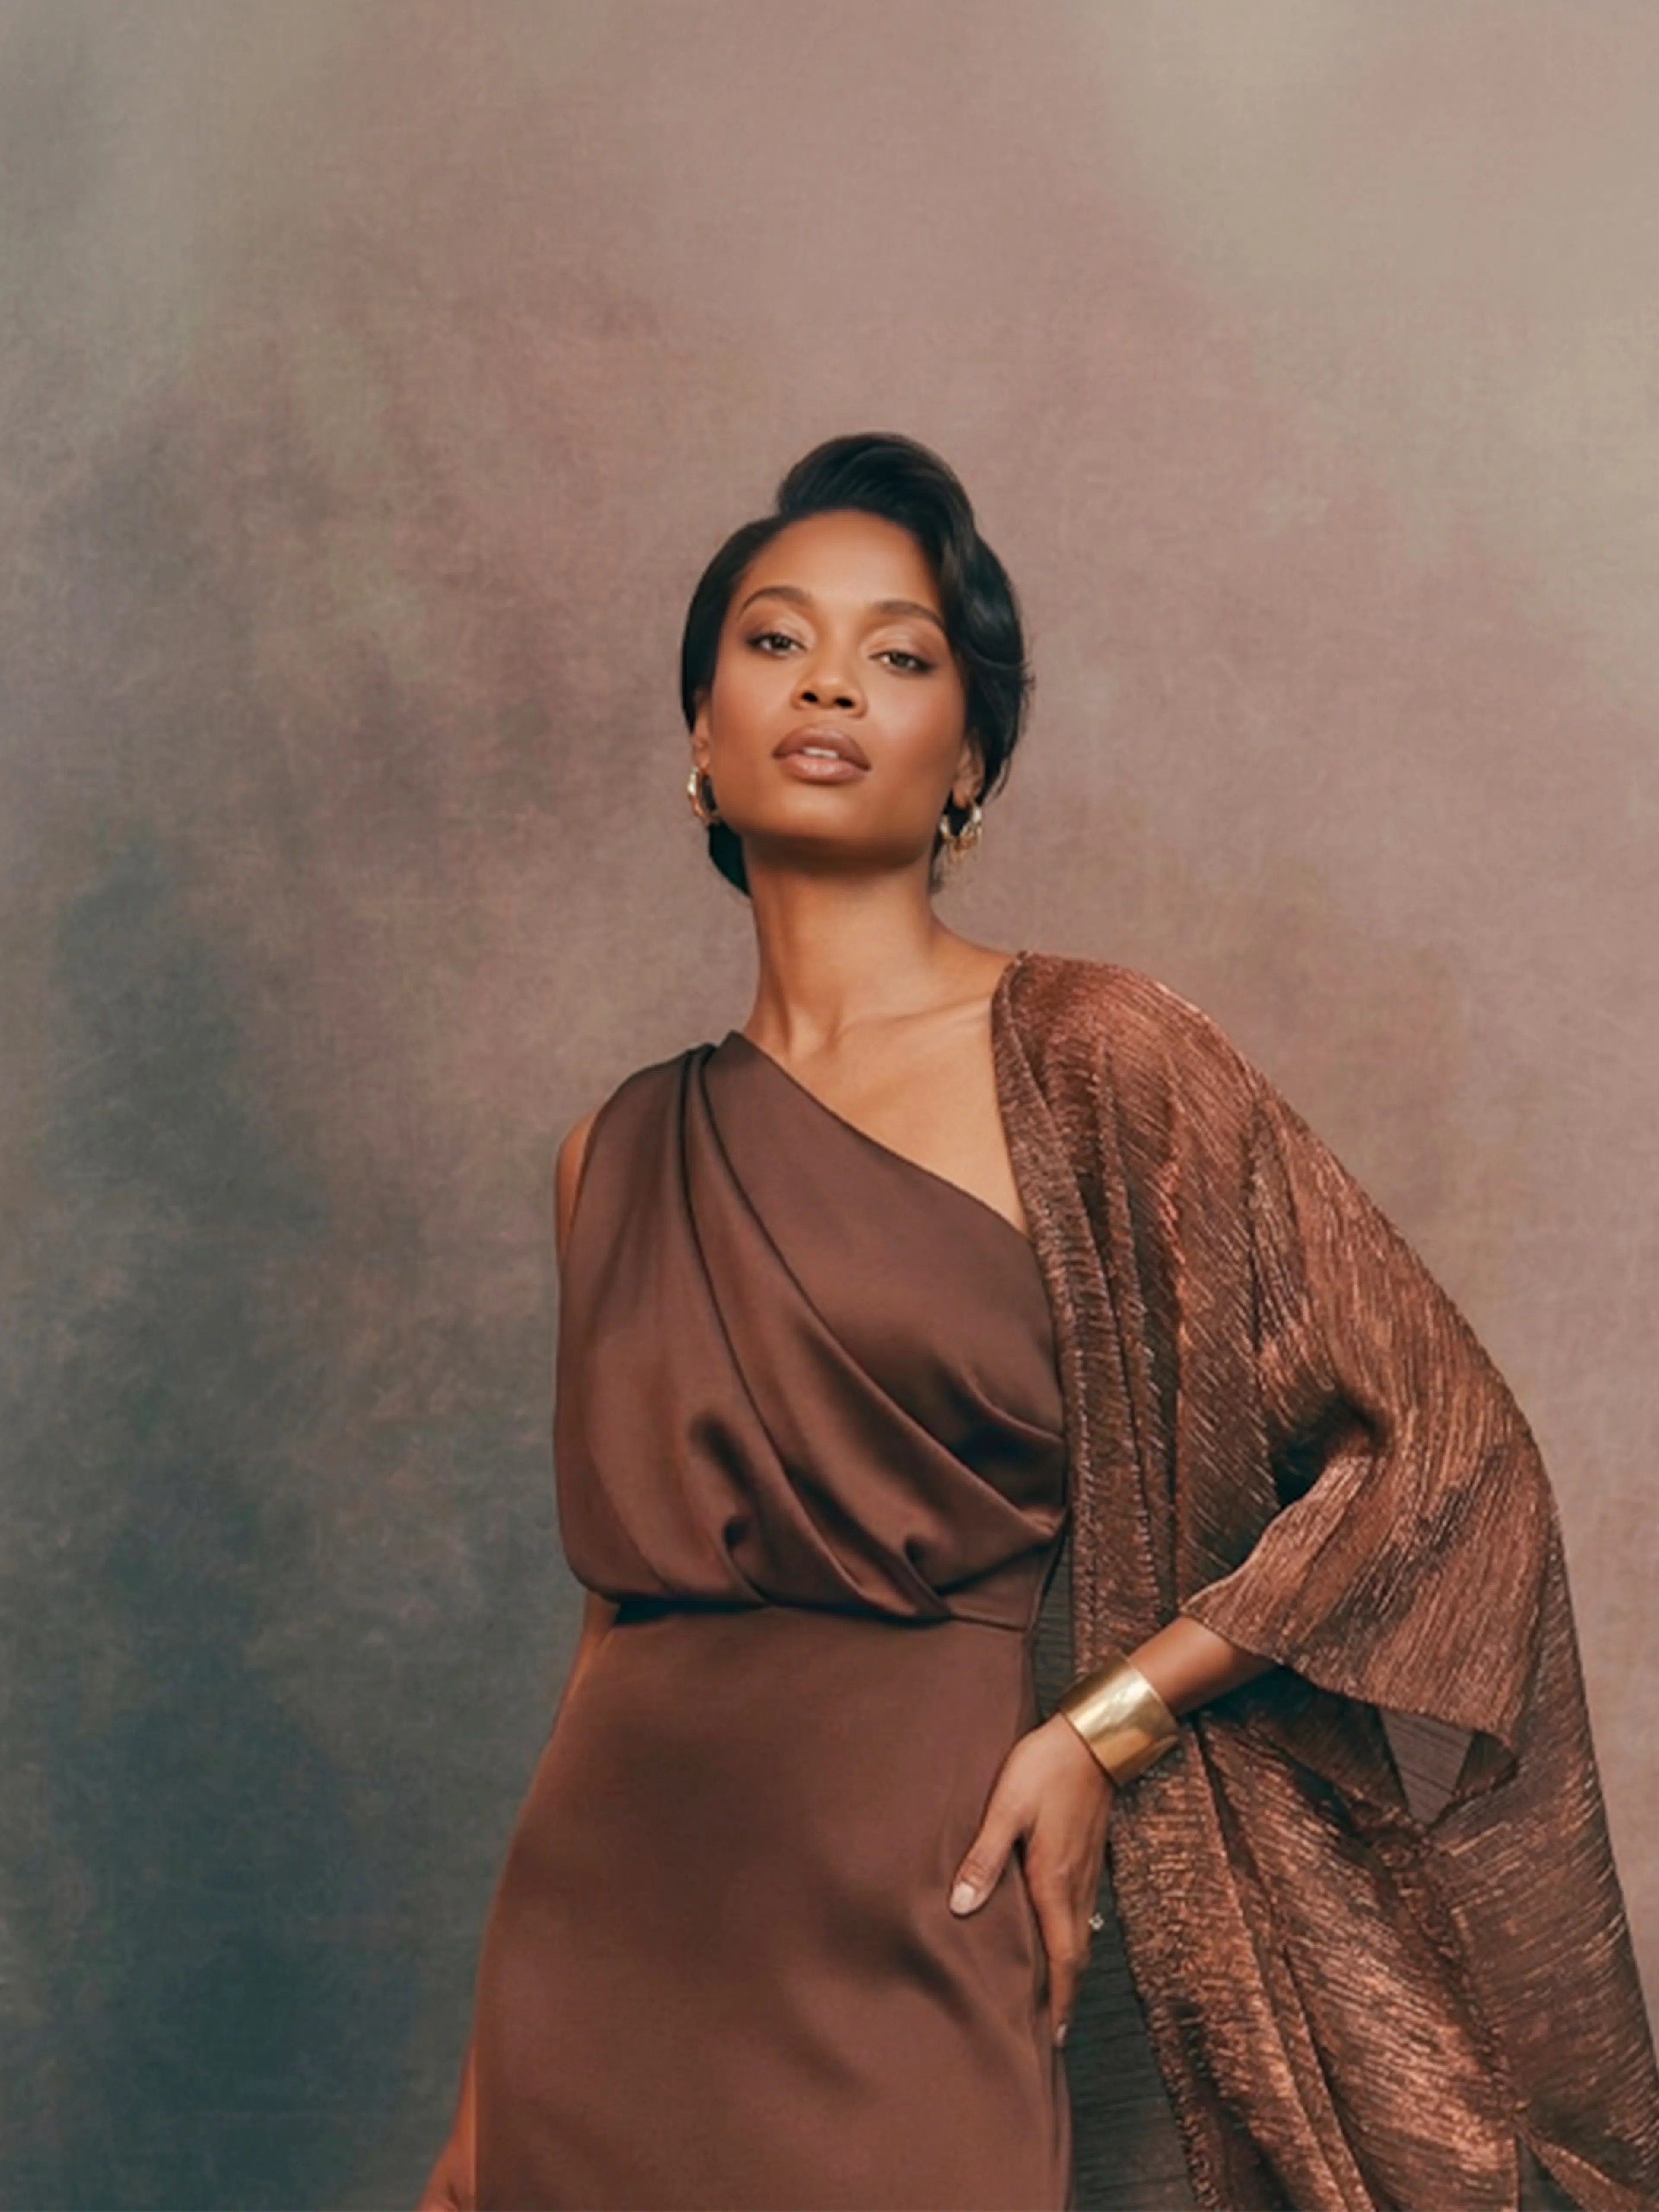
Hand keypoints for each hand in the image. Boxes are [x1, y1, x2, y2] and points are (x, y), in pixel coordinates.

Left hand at [947, 1712, 1114, 2045]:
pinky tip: (1058, 1937)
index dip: (1059, 1999)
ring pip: (1079, 1934)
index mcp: (1054, 1880)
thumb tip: (961, 1907)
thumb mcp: (1006, 1808)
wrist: (1093, 1738)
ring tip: (1050, 1996)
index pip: (1062, 1957)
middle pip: (1075, 1955)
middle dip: (1064, 1996)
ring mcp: (1087, 1872)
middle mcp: (1076, 1885)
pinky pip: (1081, 1912)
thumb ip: (984, 1857)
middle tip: (1051, 2031)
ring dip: (1067, 1969)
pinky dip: (1071, 1938)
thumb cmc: (1045, 1769)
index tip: (1053, 2037)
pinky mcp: (1089, 1857)